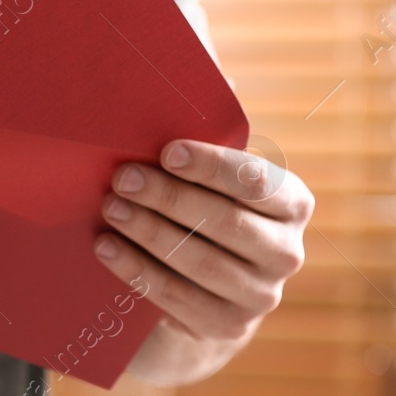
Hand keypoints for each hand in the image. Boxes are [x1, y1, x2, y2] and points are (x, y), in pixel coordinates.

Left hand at [93, 138, 313, 385]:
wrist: (199, 290)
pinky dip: (137, 271)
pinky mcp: (226, 326)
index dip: (212, 166)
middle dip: (169, 198)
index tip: (166, 152)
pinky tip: (105, 248)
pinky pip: (179, 299)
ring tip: (110, 209)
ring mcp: (260, 295)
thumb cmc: (198, 207)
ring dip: (149, 233)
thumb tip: (211, 69)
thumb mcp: (206, 173)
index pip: (258, 183)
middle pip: (227, 223)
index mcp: (290, 202)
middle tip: (122, 178)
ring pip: (202, 262)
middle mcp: (286, 251)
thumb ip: (207, 128)